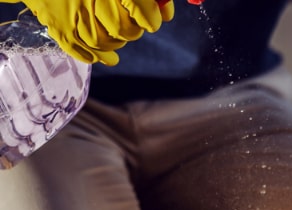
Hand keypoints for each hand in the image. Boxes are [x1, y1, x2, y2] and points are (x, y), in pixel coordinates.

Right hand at [15, 0, 174, 64]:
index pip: (143, 13)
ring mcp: (73, 15)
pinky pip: (80, 50)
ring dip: (115, 43)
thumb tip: (166, 14)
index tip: (150, 20)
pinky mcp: (59, 26)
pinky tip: (107, 57)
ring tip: (116, 35)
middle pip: (124, 30)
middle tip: (129, 25)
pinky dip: (96, 56)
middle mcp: (91, 0)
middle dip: (131, 31)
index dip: (150, 19)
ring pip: (103, 42)